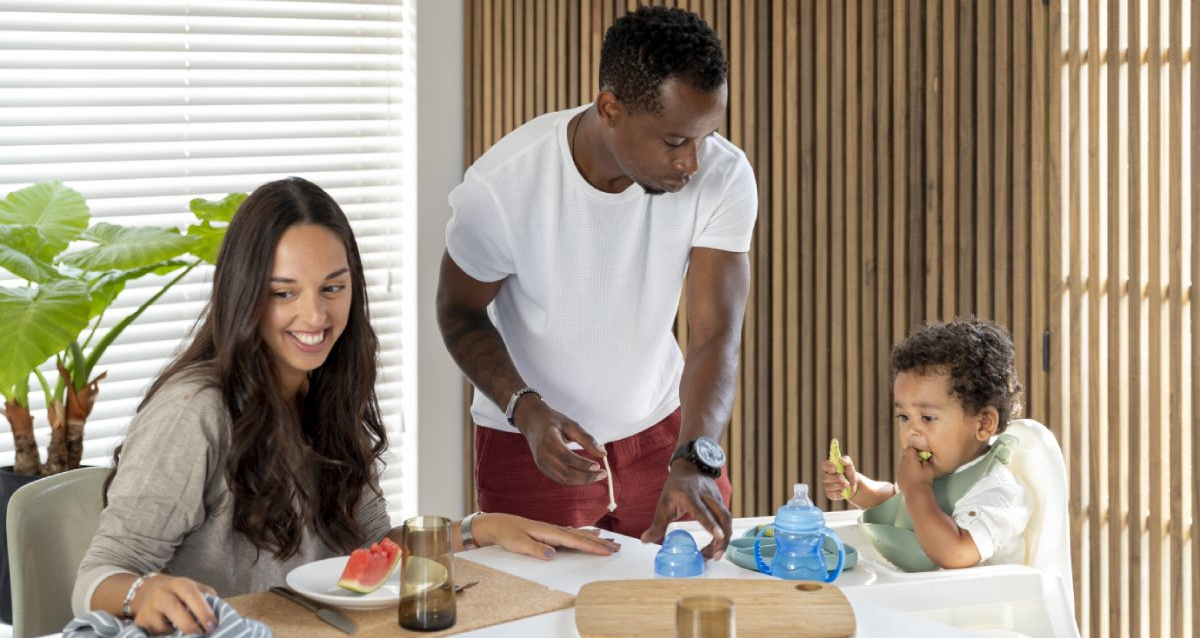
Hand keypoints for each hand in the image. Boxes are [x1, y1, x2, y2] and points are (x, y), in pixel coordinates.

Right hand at [131, 575, 217, 634]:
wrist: (147, 590)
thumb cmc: (179, 593)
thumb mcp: (195, 589)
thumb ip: (209, 599)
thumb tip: (221, 615)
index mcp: (180, 584)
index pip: (191, 595)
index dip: (203, 611)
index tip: (212, 626)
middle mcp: (161, 594)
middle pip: (174, 608)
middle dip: (190, 625)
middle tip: (202, 635)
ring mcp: (148, 608)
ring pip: (163, 626)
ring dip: (176, 634)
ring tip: (186, 635)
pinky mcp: (140, 622)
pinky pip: (154, 634)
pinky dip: (165, 636)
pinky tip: (171, 634)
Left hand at [472, 512, 620, 559]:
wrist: (500, 524)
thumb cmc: (509, 534)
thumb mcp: (518, 544)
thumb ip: (535, 549)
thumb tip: (552, 555)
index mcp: (550, 532)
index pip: (575, 541)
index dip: (591, 546)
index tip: (606, 551)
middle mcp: (555, 529)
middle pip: (582, 537)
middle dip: (600, 543)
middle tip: (617, 548)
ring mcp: (555, 529)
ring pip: (580, 534)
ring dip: (596, 539)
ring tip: (612, 542)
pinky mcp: (552, 531)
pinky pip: (574, 533)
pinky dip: (586, 534)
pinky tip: (593, 534)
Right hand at [514, 397, 606, 484]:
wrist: (532, 421)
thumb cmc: (553, 421)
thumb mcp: (571, 425)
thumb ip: (587, 439)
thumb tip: (603, 453)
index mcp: (549, 440)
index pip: (567, 457)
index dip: (583, 464)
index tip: (598, 466)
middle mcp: (542, 454)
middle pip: (566, 472)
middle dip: (586, 476)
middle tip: (603, 474)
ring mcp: (541, 463)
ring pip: (563, 479)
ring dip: (582, 480)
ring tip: (597, 476)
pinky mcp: (542, 468)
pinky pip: (559, 479)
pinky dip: (574, 480)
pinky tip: (586, 476)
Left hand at [639, 462, 731, 559]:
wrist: (689, 467)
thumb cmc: (675, 487)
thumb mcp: (663, 504)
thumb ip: (657, 524)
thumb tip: (645, 540)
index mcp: (689, 495)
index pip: (702, 511)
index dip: (710, 523)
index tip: (718, 536)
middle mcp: (706, 495)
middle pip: (721, 516)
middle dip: (722, 538)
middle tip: (715, 556)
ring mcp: (716, 497)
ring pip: (727, 519)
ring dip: (725, 538)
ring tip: (716, 554)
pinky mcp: (722, 501)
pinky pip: (727, 519)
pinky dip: (724, 533)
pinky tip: (717, 545)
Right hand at [820, 455, 858, 501]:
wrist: (854, 485)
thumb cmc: (850, 473)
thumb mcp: (850, 466)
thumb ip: (846, 461)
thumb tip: (840, 460)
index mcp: (829, 467)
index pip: (824, 465)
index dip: (828, 466)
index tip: (835, 468)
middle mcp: (826, 476)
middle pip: (825, 477)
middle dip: (835, 478)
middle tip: (843, 478)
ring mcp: (827, 486)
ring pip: (828, 487)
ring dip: (839, 486)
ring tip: (847, 485)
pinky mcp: (830, 494)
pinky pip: (831, 494)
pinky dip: (839, 493)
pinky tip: (843, 491)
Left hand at [895, 446, 934, 494]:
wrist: (915, 493)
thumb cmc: (923, 479)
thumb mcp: (929, 469)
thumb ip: (926, 462)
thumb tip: (924, 460)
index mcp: (909, 458)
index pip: (910, 449)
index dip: (915, 451)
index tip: (920, 455)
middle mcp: (902, 462)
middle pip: (905, 456)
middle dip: (911, 458)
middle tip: (918, 463)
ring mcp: (898, 470)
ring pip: (902, 464)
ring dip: (907, 465)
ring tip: (914, 471)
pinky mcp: (897, 477)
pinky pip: (901, 471)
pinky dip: (905, 472)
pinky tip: (910, 477)